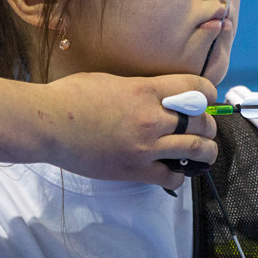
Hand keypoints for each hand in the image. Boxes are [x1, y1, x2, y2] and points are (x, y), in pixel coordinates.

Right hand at [39, 72, 217, 190]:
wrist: (48, 124)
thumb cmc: (71, 96)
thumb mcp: (110, 80)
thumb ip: (138, 88)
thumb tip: (154, 93)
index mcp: (146, 90)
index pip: (196, 87)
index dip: (209, 92)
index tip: (208, 98)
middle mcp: (152, 118)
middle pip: (201, 121)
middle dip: (208, 125)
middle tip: (205, 128)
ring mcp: (145, 147)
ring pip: (195, 150)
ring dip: (206, 151)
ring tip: (206, 152)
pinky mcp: (134, 170)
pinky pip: (170, 177)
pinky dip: (179, 176)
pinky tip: (176, 172)